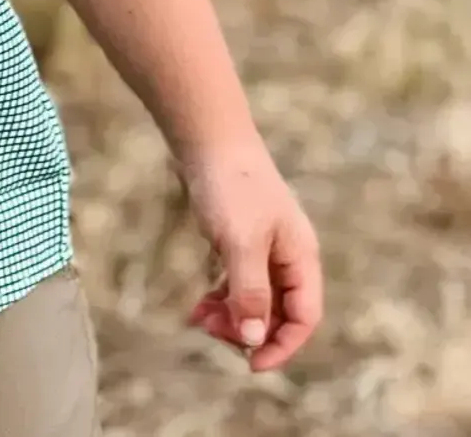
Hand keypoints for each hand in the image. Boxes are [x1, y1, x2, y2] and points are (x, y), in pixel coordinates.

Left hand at [179, 135, 322, 371]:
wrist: (208, 138)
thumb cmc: (230, 185)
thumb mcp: (240, 242)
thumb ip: (249, 290)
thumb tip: (254, 337)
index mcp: (301, 257)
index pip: (303, 317)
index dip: (282, 345)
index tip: (251, 364)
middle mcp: (288, 255)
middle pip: (278, 311)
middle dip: (249, 329)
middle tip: (211, 332)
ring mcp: (264, 247)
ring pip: (255, 298)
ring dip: (231, 315)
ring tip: (199, 319)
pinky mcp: (240, 238)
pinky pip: (238, 281)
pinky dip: (221, 296)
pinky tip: (199, 306)